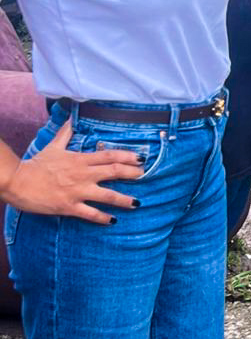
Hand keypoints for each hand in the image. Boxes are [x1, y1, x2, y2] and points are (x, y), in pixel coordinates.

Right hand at [3, 120, 144, 224]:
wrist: (18, 182)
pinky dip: (104, 218)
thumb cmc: (36, 165)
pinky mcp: (69, 206)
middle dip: (132, 173)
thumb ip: (65, 134)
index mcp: (80, 159)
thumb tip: (71, 118)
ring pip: (107, 195)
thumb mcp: (53, 147)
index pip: (109, 155)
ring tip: (137, 203)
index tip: (140, 158)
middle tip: (145, 176)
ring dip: (124, 199)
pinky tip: (113, 220)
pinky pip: (91, 214)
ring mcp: (77, 191)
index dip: (127, 156)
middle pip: (114, 171)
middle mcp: (82, 174)